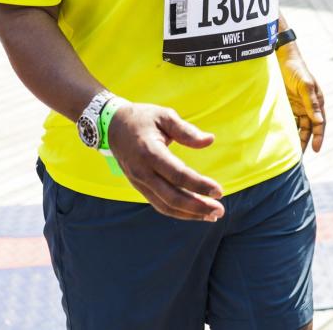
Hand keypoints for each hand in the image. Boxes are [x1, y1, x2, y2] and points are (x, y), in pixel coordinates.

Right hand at [106, 102, 223, 221]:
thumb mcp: (165, 116)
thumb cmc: (143, 118)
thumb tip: (209, 140)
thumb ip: (186, 131)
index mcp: (150, 152)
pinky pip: (159, 204)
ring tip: (212, 216)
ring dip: (189, 214)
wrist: (113, 126)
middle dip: (197, 207)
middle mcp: (142, 172)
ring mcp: (139, 182)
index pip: (177, 175)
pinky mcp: (139, 186)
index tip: (219, 191)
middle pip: (171, 197)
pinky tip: (194, 212)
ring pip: (165, 205)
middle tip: (220, 211)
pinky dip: (177, 211)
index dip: (199, 185)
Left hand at [277, 44, 324, 152]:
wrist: (280, 58)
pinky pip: (287, 121)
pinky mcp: (285, 105)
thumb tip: (320, 122)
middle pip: (309, 128)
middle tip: (299, 157)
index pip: (320, 123)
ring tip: (289, 152)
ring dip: (295, 138)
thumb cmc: (296, 69)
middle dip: (306, 142)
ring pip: (298, 127)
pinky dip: (286, 130)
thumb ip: (312, 103)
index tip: (316, 150)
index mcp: (317, 101)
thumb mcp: (305, 85)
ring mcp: (297, 106)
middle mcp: (308, 106)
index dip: (319, 137)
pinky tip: (280, 139)